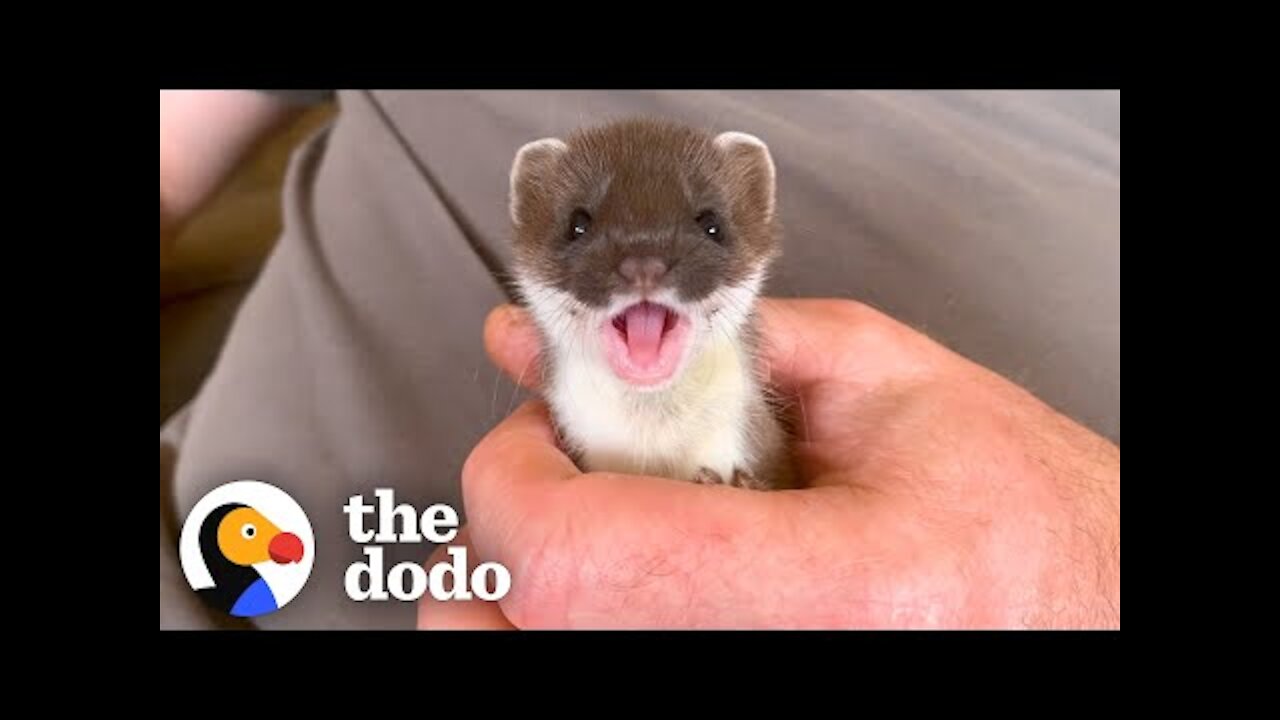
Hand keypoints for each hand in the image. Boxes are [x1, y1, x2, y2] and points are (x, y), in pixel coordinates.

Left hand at [419, 298, 1119, 628]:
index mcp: (825, 589)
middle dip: (511, 535)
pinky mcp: (732, 703)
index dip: (513, 481)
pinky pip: (600, 658)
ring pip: (540, 655)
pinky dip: (585, 620)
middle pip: (523, 630)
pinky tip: (633, 587)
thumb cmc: (1026, 523)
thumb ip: (732, 353)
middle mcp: (774, 662)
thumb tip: (602, 340)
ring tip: (603, 535)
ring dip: (534, 592)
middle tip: (567, 480)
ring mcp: (749, 688)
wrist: (1079, 604)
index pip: (566, 560)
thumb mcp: (893, 387)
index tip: (539, 435)